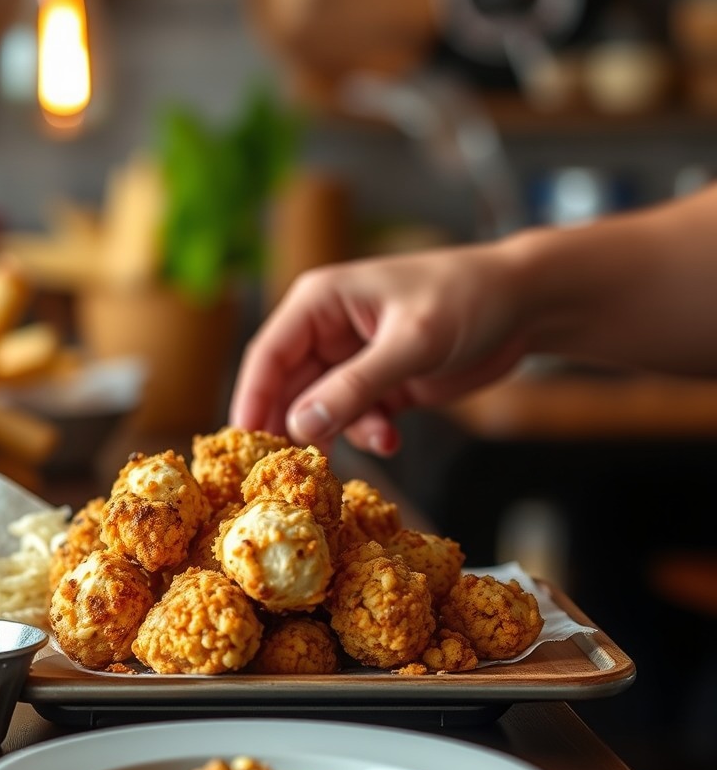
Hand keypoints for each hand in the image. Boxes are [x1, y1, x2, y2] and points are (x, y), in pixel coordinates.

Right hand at [229, 244, 531, 454]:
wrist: (526, 306)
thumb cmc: (468, 300)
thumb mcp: (411, 343)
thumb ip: (355, 387)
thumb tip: (298, 427)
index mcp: (321, 302)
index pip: (268, 354)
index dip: (252, 398)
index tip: (242, 443)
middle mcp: (327, 331)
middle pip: (287, 388)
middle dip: (294, 426)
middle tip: (293, 469)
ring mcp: (352, 361)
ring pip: (321, 409)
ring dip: (340, 432)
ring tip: (375, 440)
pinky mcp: (379, 385)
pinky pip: (354, 419)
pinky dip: (368, 433)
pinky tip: (392, 437)